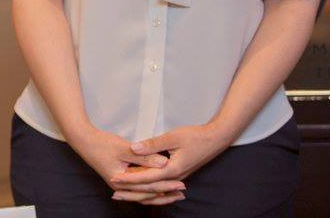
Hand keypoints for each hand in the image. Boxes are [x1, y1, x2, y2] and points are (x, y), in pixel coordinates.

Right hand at [70, 127, 183, 204]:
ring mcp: (120, 184)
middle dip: (165, 193)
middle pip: (147, 194)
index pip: (148, 186)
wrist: (83, 140)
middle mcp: (121, 187)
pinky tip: (159, 188)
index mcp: (121, 181)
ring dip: (159, 193)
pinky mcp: (120, 178)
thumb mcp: (125, 149)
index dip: (166, 184)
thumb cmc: (102, 143)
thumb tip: (163, 163)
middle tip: (182, 191)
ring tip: (175, 193)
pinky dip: (149, 188)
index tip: (181, 183)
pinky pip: (138, 188)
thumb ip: (145, 157)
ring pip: (143, 193)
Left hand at [109, 124, 228, 203]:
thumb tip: (134, 148)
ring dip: (139, 190)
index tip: (115, 179)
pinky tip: (142, 185)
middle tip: (114, 193)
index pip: (146, 178)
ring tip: (124, 192)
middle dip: (131, 191)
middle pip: (149, 188)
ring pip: (155, 188)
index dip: (129, 179)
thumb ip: (153, 144)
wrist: (215, 139)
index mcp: (172, 170)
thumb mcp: (172, 137)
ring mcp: (177, 176)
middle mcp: (174, 177)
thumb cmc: (195, 136)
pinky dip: (150, 186)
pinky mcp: (178, 173)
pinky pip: (161, 184)